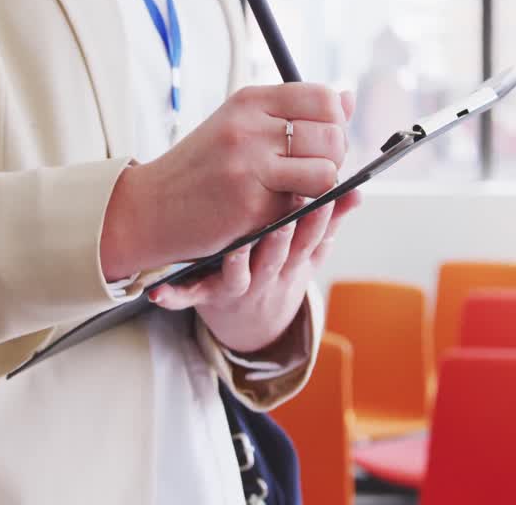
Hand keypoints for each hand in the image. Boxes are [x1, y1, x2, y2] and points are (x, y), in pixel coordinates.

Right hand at [100, 84, 351, 281]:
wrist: (150, 208)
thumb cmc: (202, 168)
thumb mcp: (242, 125)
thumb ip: (294, 112)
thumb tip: (349, 98)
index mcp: (249, 100)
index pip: (324, 99)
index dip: (335, 124)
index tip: (320, 142)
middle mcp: (250, 127)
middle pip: (332, 137)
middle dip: (333, 159)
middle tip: (311, 173)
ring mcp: (250, 166)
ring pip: (327, 173)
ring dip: (320, 189)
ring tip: (296, 192)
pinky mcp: (251, 205)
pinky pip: (302, 208)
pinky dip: (294, 213)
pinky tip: (269, 211)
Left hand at [152, 188, 361, 352]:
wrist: (252, 325)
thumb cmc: (280, 273)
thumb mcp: (308, 254)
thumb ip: (329, 222)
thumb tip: (357, 191)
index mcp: (292, 262)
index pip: (310, 239)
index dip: (319, 220)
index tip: (326, 194)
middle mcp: (268, 276)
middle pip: (277, 257)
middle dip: (282, 238)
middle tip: (284, 216)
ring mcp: (238, 289)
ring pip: (239, 276)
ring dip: (238, 264)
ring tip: (237, 248)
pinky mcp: (208, 298)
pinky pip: (191, 298)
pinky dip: (175, 297)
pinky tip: (157, 292)